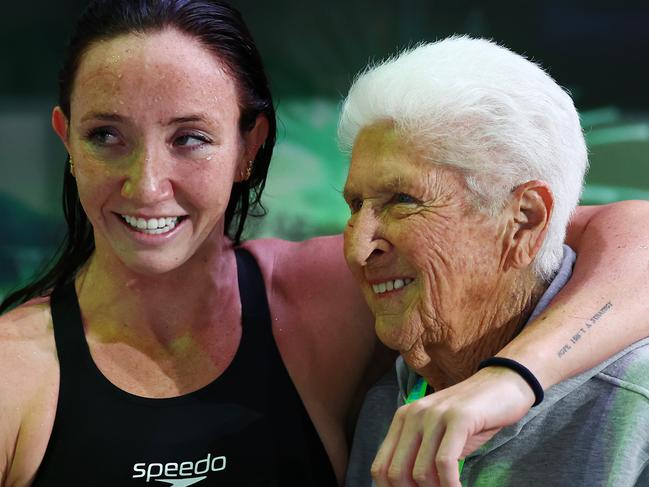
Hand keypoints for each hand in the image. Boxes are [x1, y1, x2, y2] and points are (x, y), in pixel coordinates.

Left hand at [371, 366, 535, 486]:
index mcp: (402, 419)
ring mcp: (435, 415)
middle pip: (396, 473)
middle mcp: (413, 415)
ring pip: (421, 472)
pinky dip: (451, 485)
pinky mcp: (458, 418)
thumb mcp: (438, 433)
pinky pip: (445, 463)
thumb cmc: (472, 417)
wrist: (503, 384)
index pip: (380, 468)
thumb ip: (420, 454)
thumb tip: (408, 486)